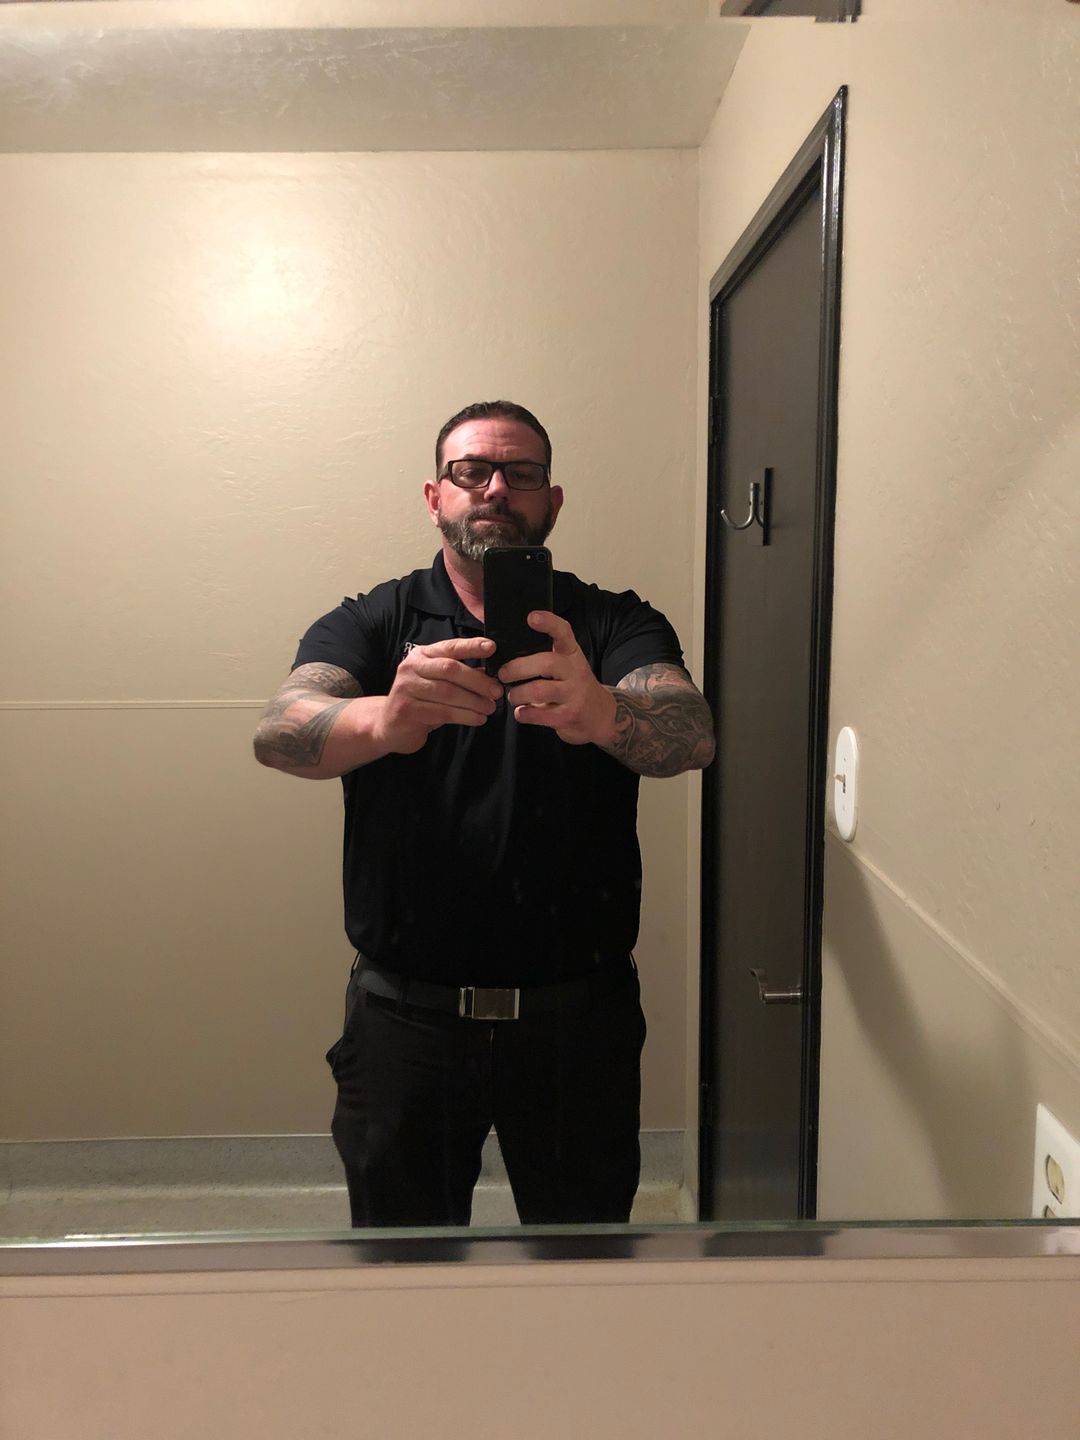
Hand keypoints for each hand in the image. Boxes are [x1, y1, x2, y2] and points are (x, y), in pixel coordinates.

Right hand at [376, 637, 502, 754]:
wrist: (389, 725)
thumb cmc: (421, 702)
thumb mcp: (440, 684)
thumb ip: (461, 676)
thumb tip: (490, 672)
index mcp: (422, 655)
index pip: (449, 647)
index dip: (471, 646)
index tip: (492, 647)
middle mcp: (411, 667)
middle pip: (450, 669)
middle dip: (477, 681)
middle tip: (497, 692)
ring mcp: (406, 688)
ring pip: (448, 693)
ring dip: (474, 702)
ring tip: (489, 709)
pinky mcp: (407, 710)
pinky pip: (442, 712)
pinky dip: (465, 716)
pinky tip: (477, 719)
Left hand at [497, 612, 616, 746]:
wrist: (600, 714)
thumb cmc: (573, 686)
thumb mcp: (566, 665)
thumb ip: (543, 656)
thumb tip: (505, 653)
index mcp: (572, 653)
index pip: (563, 632)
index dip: (548, 623)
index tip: (531, 617)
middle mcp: (575, 670)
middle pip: (545, 663)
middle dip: (517, 668)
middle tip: (503, 674)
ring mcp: (574, 694)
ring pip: (538, 691)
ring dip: (517, 694)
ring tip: (513, 696)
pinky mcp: (569, 715)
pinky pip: (539, 715)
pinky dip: (523, 713)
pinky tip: (522, 711)